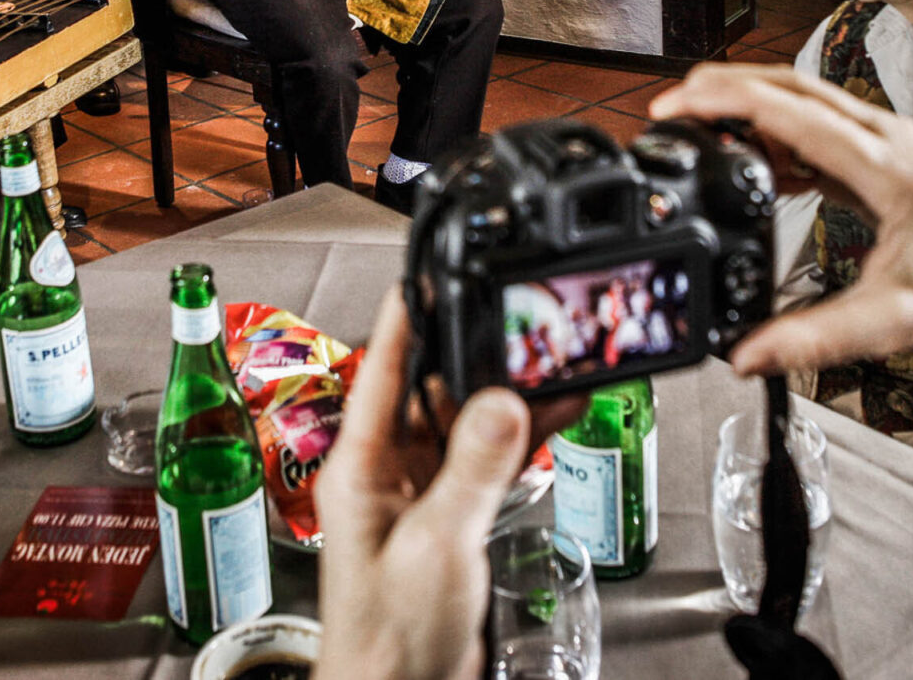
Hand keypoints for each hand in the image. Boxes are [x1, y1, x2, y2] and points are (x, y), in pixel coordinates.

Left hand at [315, 291, 572, 679]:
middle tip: (517, 319)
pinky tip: (553, 415)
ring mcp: (417, 495)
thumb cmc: (387, 640)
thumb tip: (502, 403)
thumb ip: (472, 469)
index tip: (427, 271)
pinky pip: (485, 462)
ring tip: (551, 363)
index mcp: (359, 467)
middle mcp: (385, 473)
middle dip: (474, 355)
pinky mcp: (448, 520)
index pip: (383, 370)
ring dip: (504, 398)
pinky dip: (519, 440)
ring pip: (464, 424)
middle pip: (431, 390)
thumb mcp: (436, 544)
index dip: (406, 317)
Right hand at [648, 64, 912, 375]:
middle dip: (724, 88)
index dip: (727, 102)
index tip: (678, 105)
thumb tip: (750, 353)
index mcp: (886, 163)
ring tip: (699, 132)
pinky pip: (817, 127)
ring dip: (748, 106)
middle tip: (671, 106)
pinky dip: (776, 133)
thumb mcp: (891, 322)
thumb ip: (816, 337)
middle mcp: (885, 137)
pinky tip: (752, 161)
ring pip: (803, 100)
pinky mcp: (880, 156)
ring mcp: (885, 141)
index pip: (791, 111)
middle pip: (790, 87)